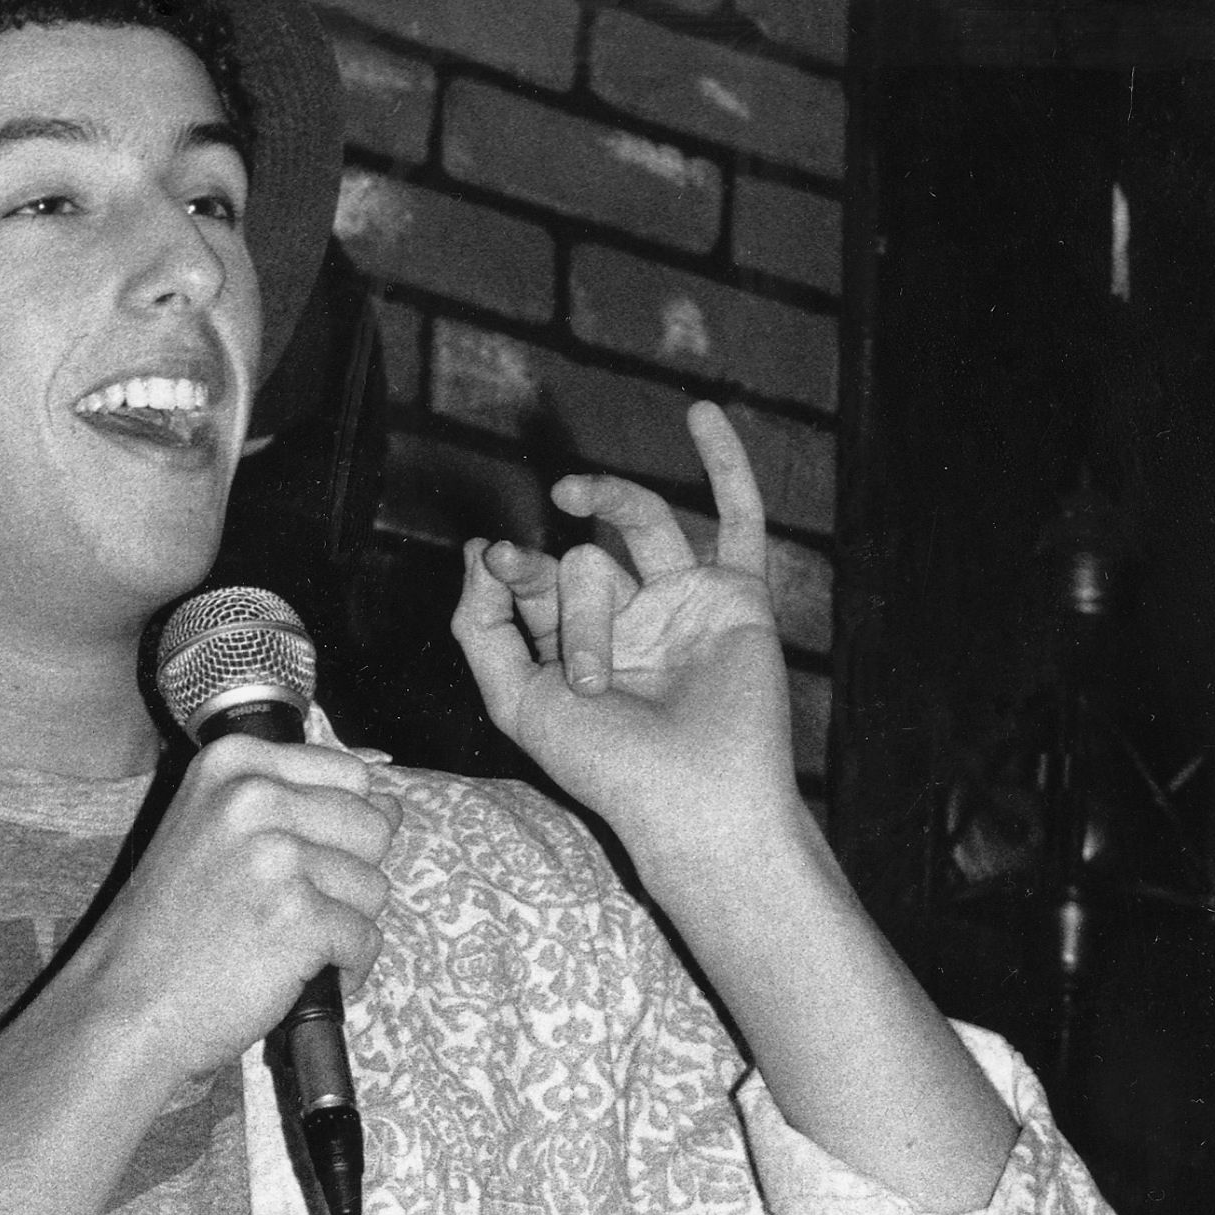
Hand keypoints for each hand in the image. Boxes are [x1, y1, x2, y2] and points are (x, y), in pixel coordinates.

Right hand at [71, 736, 398, 1084]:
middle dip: (348, 878)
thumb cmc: (171, 930)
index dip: (341, 829)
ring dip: (344, 927)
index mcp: (233, 762)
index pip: (351, 774)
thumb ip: (291, 804)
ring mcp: (278, 856)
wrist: (126, 1006)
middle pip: (373, 828)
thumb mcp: (211, 829)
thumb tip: (391, 803)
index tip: (297, 863)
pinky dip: (344, 970)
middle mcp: (255, 796)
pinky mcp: (300, 917)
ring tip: (284, 945)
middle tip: (288, 911)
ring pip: (375, 887)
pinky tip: (295, 978)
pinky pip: (366, 940)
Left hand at [450, 402, 802, 887]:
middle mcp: (628, 621)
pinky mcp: (738, 597)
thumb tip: (475, 554)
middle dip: (574, 606)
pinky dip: (726, 466)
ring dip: (607, 505)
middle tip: (592, 674)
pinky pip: (739, 520)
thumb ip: (480, 631)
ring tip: (573, 491)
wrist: (695, 800)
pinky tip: (700, 415)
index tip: (494, 558)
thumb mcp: (516, 702)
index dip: (511, 564)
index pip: (536, 578)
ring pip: (639, 527)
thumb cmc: (607, 768)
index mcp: (573, 648)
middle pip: (585, 560)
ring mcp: (683, 604)